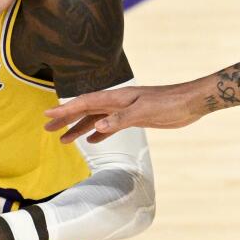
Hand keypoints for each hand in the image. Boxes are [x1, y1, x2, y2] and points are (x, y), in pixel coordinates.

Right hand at [44, 83, 203, 142]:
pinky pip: (111, 126)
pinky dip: (99, 133)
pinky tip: (92, 141)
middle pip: (86, 110)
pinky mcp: (135, 118)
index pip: (85, 103)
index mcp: (117, 98)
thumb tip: (96, 127)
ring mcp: (126, 110)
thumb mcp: (144, 112)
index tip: (47, 114)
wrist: (191, 102)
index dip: (65, 109)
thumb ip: (120, 120)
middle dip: (66, 118)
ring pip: (96, 119)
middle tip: (47, 128)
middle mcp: (118, 102)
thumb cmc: (170, 104)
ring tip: (64, 140)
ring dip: (79, 128)